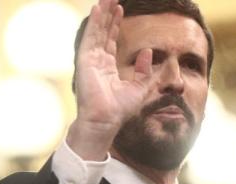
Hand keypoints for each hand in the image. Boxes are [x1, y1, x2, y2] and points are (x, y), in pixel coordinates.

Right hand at [67, 0, 156, 159]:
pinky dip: (95, 22)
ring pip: (97, 31)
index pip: (111, 40)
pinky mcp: (85, 60)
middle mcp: (97, 61)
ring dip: (102, 14)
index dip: (115, 24)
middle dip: (108, 15)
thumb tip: (149, 51)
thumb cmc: (120, 110)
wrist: (106, 120)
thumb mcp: (140, 87)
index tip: (120, 9)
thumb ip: (145, 70)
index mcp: (107, 67)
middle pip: (103, 32)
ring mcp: (90, 59)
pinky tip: (98, 8)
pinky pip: (91, 36)